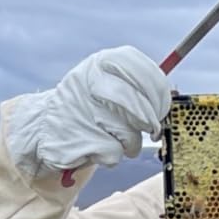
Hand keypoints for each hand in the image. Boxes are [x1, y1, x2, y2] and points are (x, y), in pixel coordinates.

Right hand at [6, 47, 172, 178]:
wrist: (43, 126)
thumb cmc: (86, 105)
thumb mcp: (106, 82)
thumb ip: (138, 85)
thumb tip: (176, 93)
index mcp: (101, 63)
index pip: (145, 74)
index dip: (160, 95)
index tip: (161, 107)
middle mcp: (91, 83)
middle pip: (140, 108)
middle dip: (150, 122)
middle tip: (151, 129)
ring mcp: (84, 112)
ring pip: (130, 134)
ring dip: (131, 143)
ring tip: (118, 139)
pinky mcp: (79, 140)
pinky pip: (115, 152)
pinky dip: (112, 155)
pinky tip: (98, 146)